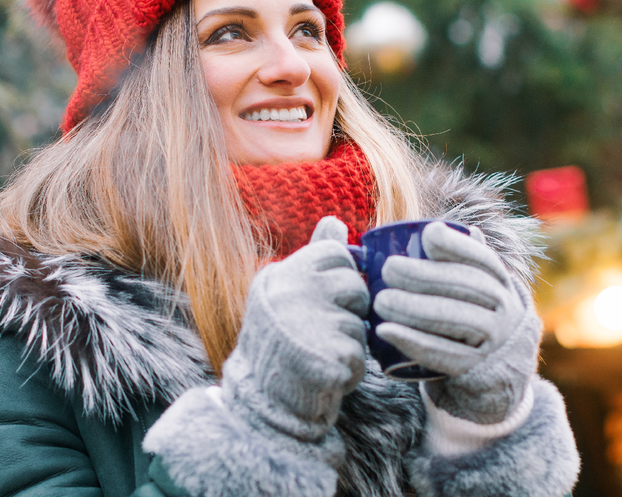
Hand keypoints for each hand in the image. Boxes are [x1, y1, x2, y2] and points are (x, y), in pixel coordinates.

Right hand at [221, 216, 369, 441]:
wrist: (261, 401)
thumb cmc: (280, 341)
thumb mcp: (287, 292)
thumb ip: (313, 256)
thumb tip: (334, 220)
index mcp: (282, 274)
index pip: (337, 253)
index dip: (340, 277)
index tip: (323, 298)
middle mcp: (294, 294)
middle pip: (355, 285)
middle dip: (349, 309)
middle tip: (320, 329)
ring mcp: (311, 325)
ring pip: (360, 322)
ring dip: (349, 341)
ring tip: (319, 352)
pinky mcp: (330, 357)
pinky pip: (360, 354)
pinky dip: (349, 369)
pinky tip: (325, 373)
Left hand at [373, 221, 540, 423]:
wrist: (497, 375)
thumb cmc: (473, 319)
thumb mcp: (476, 291)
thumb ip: (460, 263)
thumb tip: (432, 228)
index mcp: (500, 283)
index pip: (482, 259)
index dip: (457, 245)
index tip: (427, 236)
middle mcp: (504, 309)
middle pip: (466, 286)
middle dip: (425, 275)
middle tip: (388, 269)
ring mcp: (494, 340)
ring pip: (456, 319)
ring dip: (415, 308)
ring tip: (381, 301)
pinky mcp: (477, 369)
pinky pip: (445, 354)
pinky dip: (413, 342)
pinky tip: (386, 331)